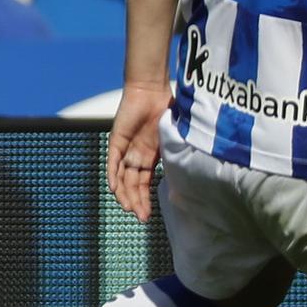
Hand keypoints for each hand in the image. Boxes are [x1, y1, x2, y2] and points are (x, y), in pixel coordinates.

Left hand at [106, 80, 170, 221]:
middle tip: (141, 218)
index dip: (145, 200)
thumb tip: (193, 174)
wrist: (152, 88)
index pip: (144, 183)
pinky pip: (112, 162)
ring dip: (125, 194)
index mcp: (150, 156)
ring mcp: (126, 148)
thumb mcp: (176, 137)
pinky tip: (116, 190)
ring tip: (130, 209)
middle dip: (137, 202)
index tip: (148, 216)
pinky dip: (113, 176)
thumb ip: (179, 154)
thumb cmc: (167, 108)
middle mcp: (136, 155)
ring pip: (121, 177)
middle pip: (133, 184)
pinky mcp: (116, 140)